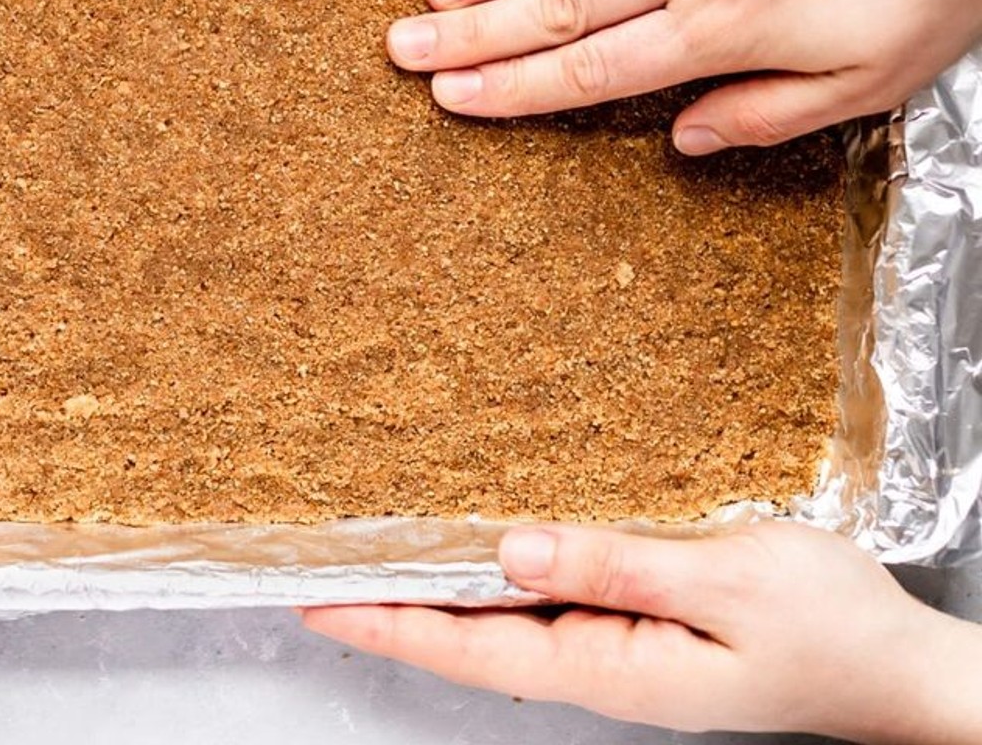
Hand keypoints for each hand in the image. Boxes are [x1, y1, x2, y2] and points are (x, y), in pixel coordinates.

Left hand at [302, 522, 981, 742]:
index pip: (468, 649)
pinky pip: (550, 605)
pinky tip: (484, 549)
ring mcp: (619, 652)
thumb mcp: (724, 584)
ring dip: (440, 592)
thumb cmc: (829, 629)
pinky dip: (500, 578)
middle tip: (324, 567)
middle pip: (472, 640)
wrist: (896, 666)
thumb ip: (613, 565)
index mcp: (610, 666)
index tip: (318, 597)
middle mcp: (601, 666)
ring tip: (379, 554)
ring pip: (505, 623)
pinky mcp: (640, 630)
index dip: (387, 621)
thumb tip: (511, 548)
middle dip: (394, 607)